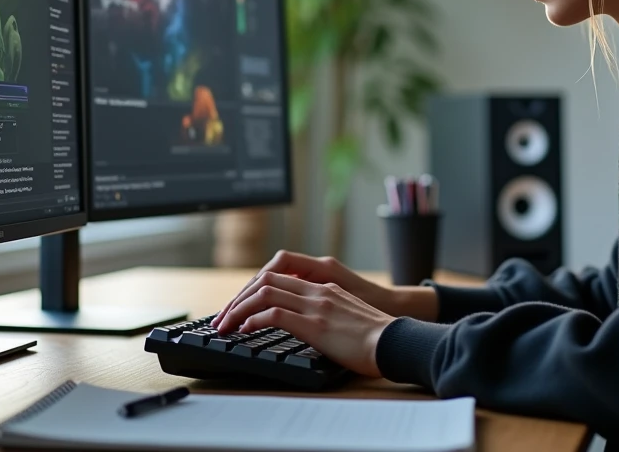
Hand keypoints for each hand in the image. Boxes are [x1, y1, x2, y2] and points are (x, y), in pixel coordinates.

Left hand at [212, 250, 437, 323]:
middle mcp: (318, 290)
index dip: (254, 290)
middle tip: (223, 317)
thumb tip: (309, 328)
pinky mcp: (314, 323)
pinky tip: (244, 331)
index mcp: (325, 287)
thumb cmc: (376, 338)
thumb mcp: (347, 318)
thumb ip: (327, 315)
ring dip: (238, 308)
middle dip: (238, 297)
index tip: (240, 308)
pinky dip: (252, 320)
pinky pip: (273, 314)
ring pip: (264, 293)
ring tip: (225, 326)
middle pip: (266, 279)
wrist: (396, 342)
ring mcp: (316, 304)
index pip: (279, 276)